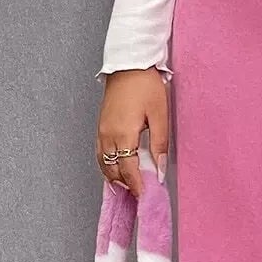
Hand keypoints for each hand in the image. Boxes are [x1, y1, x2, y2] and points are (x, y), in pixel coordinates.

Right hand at [97, 68, 169, 197]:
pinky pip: (100, 154)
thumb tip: (160, 170)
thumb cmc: (146, 86)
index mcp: (123, 134)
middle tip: (140, 194)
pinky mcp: (100, 126)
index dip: (137, 186)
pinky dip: (108, 166)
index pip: (128, 170)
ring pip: (104, 164)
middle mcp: (108, 136)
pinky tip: (117, 169)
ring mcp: (101, 131)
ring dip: (115, 177)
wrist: (128, 64)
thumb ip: (160, 144)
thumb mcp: (160, 114)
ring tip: (130, 186)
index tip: (145, 196)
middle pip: (113, 170)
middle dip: (126, 185)